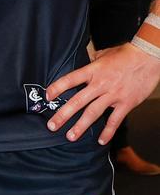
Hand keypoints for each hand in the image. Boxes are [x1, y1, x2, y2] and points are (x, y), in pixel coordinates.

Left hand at [45, 43, 159, 143]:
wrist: (148, 57)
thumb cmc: (126, 54)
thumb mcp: (103, 54)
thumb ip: (90, 61)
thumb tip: (80, 63)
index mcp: (93, 70)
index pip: (70, 80)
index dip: (57, 88)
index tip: (47, 97)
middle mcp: (101, 84)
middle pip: (78, 101)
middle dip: (63, 115)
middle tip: (52, 126)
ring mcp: (113, 95)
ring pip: (93, 113)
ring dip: (80, 126)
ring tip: (70, 136)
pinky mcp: (126, 103)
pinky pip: (115, 120)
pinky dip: (108, 131)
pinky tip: (101, 140)